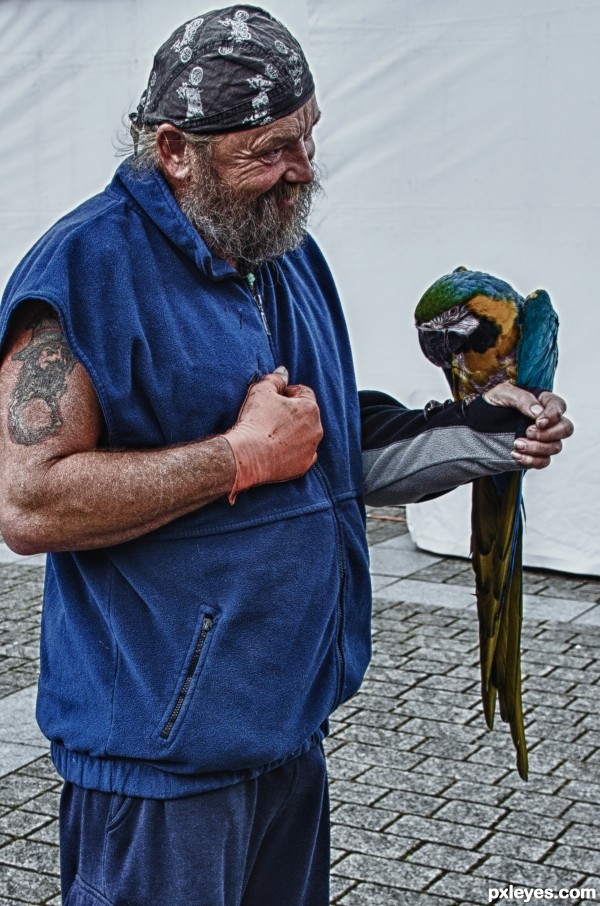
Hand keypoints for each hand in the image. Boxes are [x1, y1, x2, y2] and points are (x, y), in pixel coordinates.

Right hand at [223, 366, 323, 501]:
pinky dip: (291, 450)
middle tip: (269, 416)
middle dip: (290, 412)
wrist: (247, 455)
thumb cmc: (255, 421)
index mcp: (310, 408)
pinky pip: (301, 453)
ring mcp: (311, 449)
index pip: (302, 392)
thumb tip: (283, 371)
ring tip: (271, 434)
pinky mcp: (303, 465)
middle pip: (305, 414)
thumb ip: (275, 379)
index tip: (271, 400)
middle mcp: (316, 428)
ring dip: (292, 431)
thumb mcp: (261, 390)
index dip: (286, 393)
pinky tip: (276, 449)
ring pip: (304, 434)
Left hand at [483, 382, 573, 469]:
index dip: (553, 415)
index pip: (558, 406)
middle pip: (565, 429)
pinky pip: (544, 462)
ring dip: (537, 448)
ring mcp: (542, 439)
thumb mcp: (502, 394)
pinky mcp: (534, 454)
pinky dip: (531, 460)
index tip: (539, 422)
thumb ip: (522, 398)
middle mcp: (546, 422)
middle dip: (550, 433)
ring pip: (555, 447)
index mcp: (541, 402)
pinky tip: (515, 455)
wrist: (476, 429)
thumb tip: (538, 411)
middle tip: (528, 433)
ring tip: (515, 444)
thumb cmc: (491, 406)